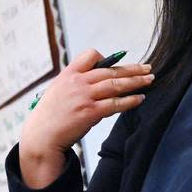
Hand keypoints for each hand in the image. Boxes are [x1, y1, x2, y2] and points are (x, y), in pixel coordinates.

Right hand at [19, 49, 152, 187]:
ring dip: (136, 81)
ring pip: (116, 84)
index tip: (117, 63)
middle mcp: (77, 82)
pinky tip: (139, 99)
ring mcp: (84, 97)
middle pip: (110, 70)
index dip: (106, 58)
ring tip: (149, 80)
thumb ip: (76, 83)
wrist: (42, 136)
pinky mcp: (90, 112)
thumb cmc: (50, 116)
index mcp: (68, 74)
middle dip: (132, 69)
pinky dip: (130, 100)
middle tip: (148, 68)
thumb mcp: (58, 91)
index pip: (90, 55)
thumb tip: (98, 82)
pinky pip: (115, 104)